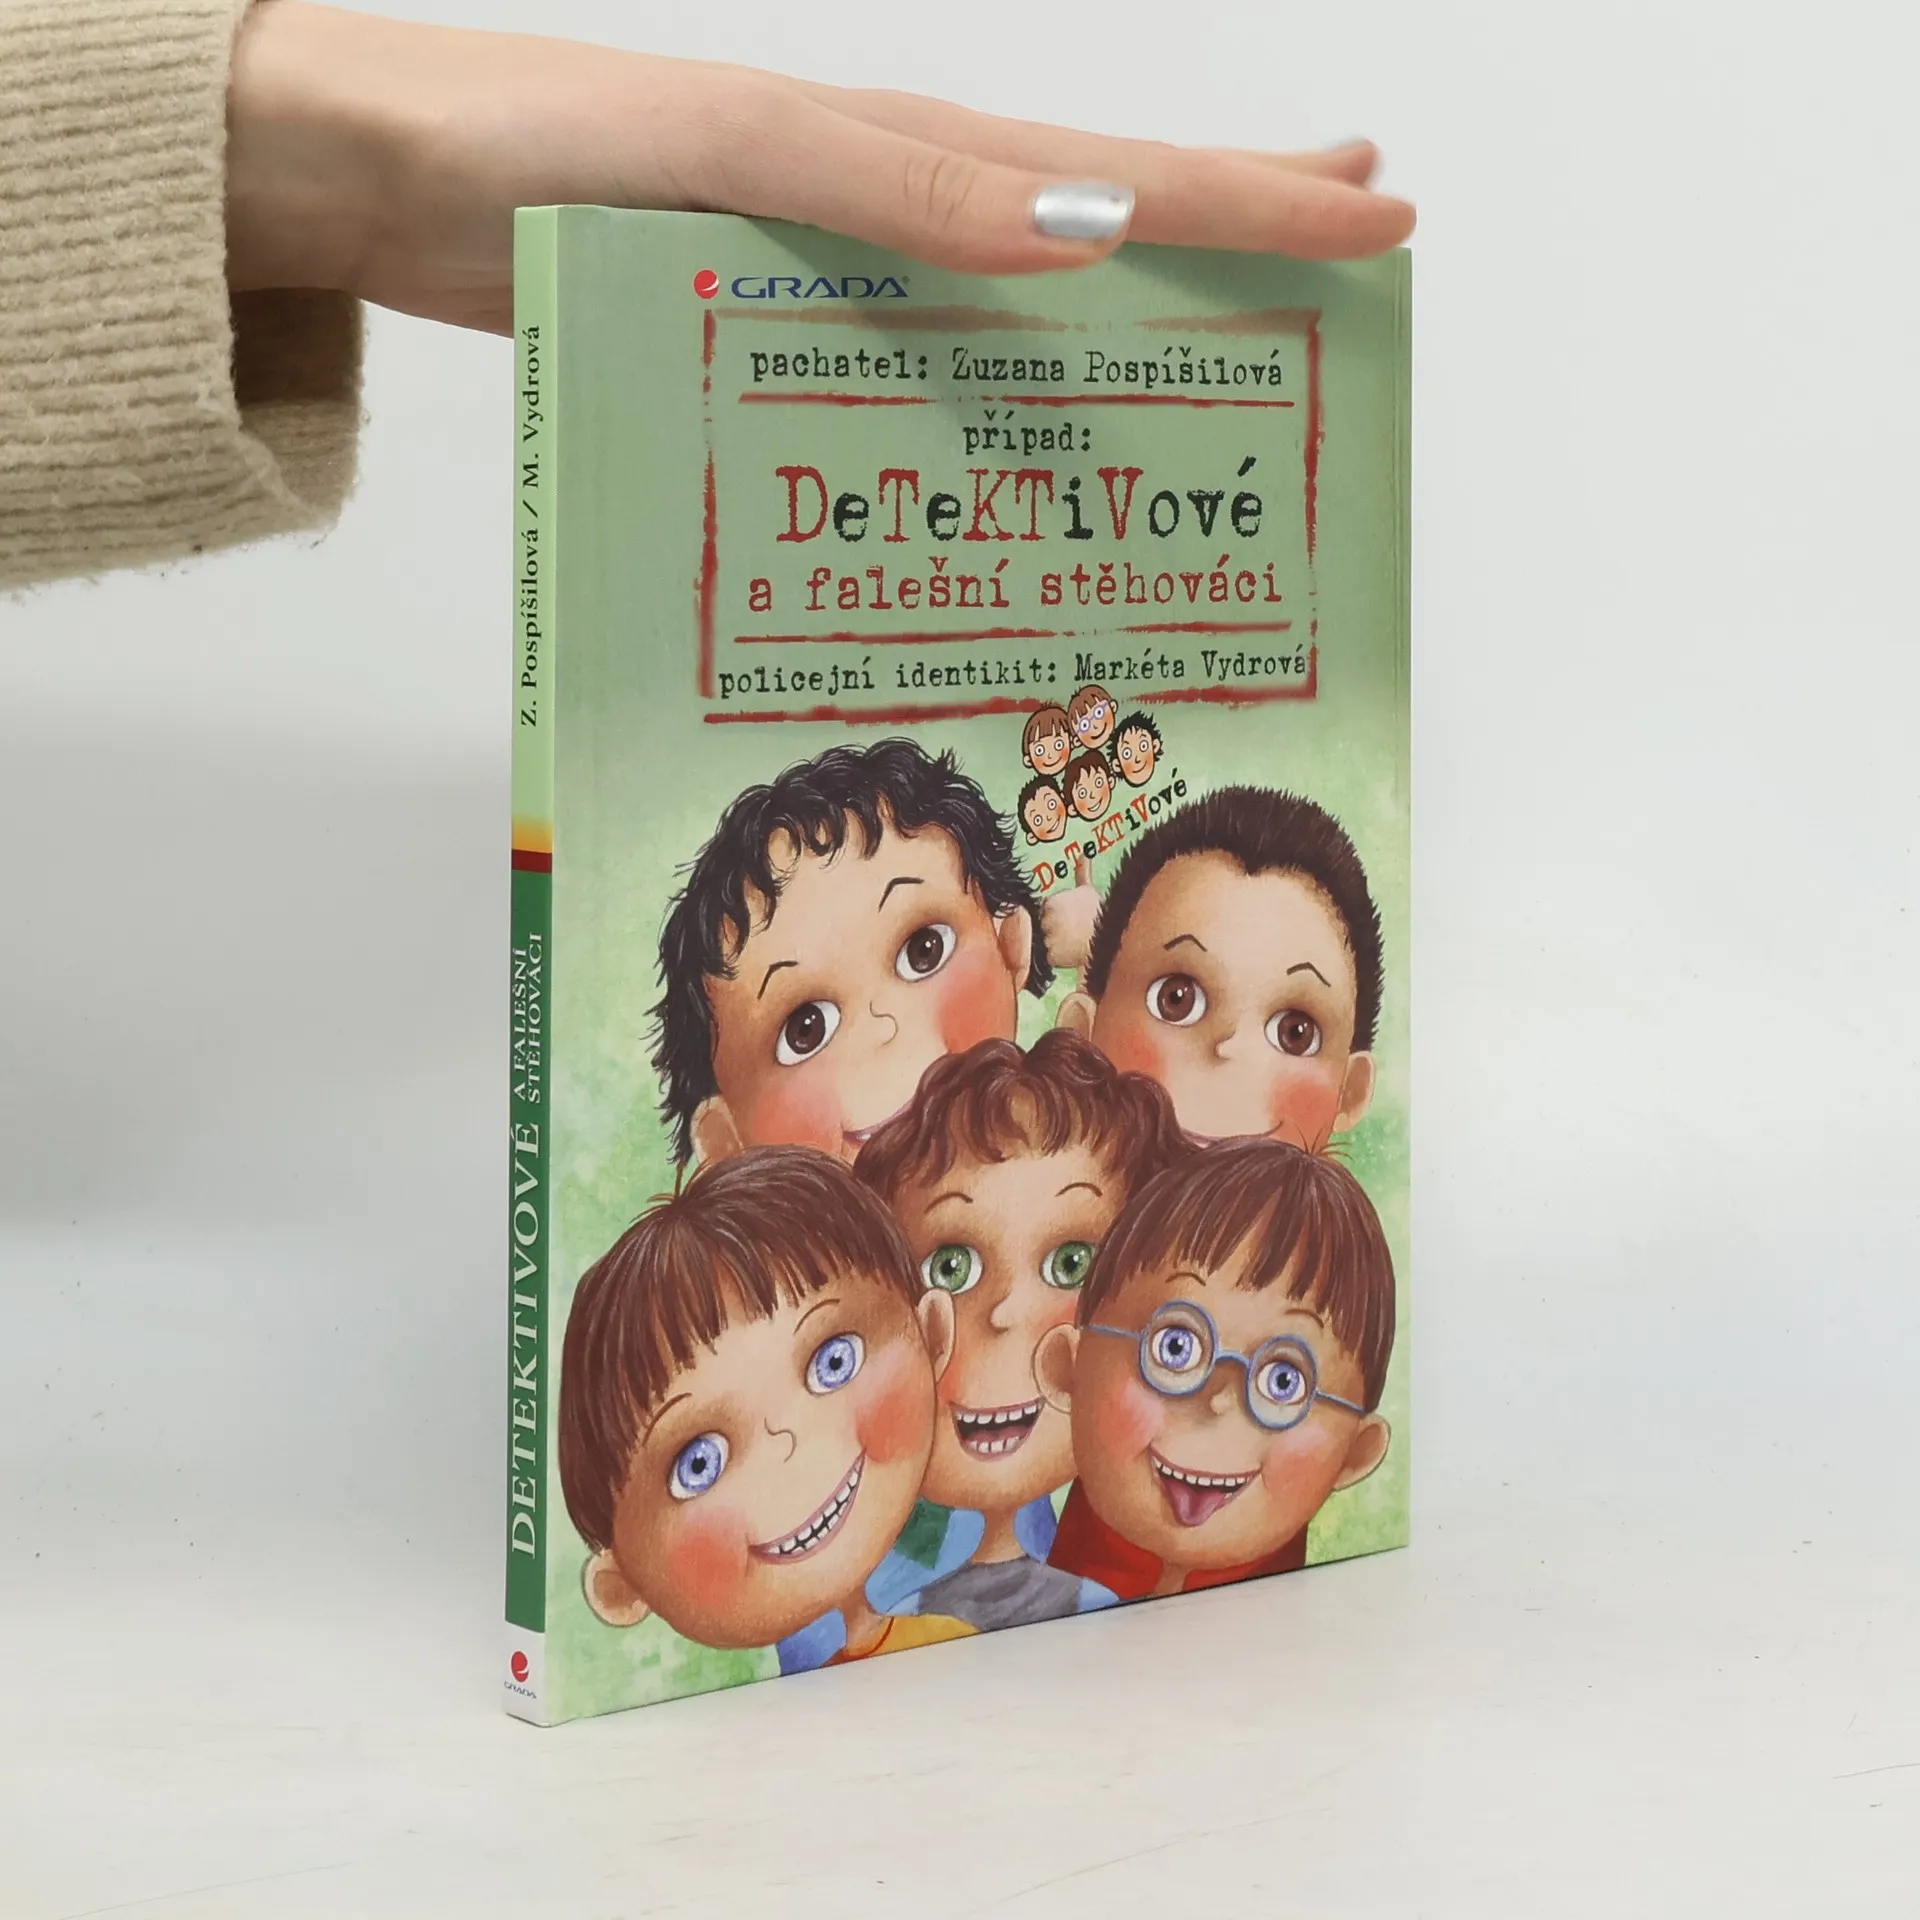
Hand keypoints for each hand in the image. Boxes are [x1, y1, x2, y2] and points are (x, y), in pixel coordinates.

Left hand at [226, 3, 1414, 334]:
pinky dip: (1002, 394)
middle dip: (1235, 232)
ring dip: (1136, 316)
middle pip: (1104, 223)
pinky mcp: (781, 334)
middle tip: (1354, 236)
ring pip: (1028, 301)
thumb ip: (902, 188)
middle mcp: (902, 213)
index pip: (1127, 178)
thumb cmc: (549, 149)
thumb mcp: (741, 152)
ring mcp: (845, 274)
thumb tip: (1083, 232)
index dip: (1258, 203)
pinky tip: (1026, 432)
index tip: (1381, 214)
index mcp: (915, 155)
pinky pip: (927, 367)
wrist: (395, 184)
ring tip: (1229, 343)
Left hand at [1041, 849, 1101, 976]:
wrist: (1114, 937)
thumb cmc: (1102, 913)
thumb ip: (1082, 872)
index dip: (1055, 915)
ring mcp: (1048, 939)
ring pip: (1045, 942)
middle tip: (1072, 932)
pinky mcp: (1053, 956)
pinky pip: (1050, 959)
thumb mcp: (1090, 890)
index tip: (1069, 918)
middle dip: (1053, 929)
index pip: (1044, 909)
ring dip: (1056, 944)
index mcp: (1051, 902)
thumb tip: (1083, 855)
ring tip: (1074, 942)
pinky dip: (1060, 958)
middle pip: (1042, 926)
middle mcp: (1047, 920)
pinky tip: (1073, 952)